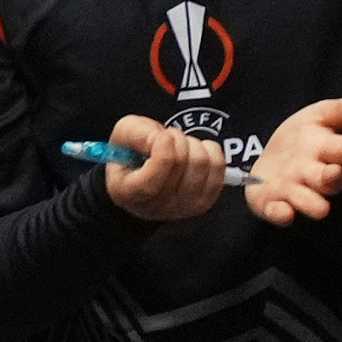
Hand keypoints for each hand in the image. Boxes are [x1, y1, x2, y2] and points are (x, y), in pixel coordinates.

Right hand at [97, 114, 224, 225]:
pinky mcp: (203, 203)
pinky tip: (195, 152)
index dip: (164, 146)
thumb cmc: (132, 156)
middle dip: (178, 139)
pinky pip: (218, 167)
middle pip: (183, 162)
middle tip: (168, 138)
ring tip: (180, 146)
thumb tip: (162, 139)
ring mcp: (182, 208)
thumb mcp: (123, 136)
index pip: (158, 172)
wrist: (145, 178)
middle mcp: (156, 206)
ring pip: (202, 163)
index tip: (162, 136)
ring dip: (194, 144)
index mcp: (130, 192)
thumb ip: (136, 133)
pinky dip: (210, 151)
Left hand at [245, 93, 341, 227]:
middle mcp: (315, 176)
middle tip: (334, 173)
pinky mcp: (272, 205)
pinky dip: (281, 214)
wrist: (275, 161)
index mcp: (328, 152)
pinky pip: (278, 213)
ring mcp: (294, 192)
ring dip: (311, 203)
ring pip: (308, 202)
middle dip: (331, 179)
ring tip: (322, 209)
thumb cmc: (305, 138)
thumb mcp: (320, 117)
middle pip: (329, 181)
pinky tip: (282, 211)